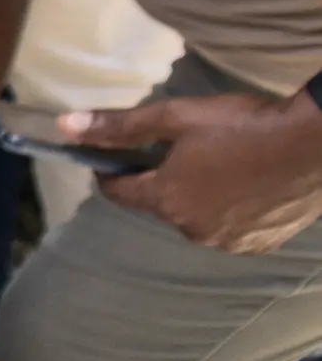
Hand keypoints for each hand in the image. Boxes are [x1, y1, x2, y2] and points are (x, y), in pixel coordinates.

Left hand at [64, 88, 321, 253]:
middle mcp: (193, 230)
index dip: (110, 171)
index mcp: (167, 201)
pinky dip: (227, 210)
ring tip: (216, 164)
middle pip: (159, 204)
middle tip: (179, 149)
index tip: (111, 155)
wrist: (316, 143)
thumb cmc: (241, 124)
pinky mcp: (260, 244)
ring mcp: (230, 242)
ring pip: (195, 217)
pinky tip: (242, 185)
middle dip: (160, 180)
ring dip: (195, 196)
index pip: (118, 192)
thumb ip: (119, 126)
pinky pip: (229, 228)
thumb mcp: (175, 117)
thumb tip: (64, 126)